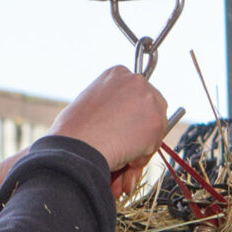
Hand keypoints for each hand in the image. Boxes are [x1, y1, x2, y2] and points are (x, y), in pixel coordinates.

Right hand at [48, 66, 167, 197]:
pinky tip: (122, 158)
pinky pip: (153, 145)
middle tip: (122, 147)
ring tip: (117, 156)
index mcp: (117, 73)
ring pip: (153, 128)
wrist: (77, 146)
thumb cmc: (74, 132)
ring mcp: (149, 100)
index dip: (130, 115)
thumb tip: (121, 127)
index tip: (121, 129)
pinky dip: (139, 158)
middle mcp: (136, 81)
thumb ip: (111, 110)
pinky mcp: (157, 122)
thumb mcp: (91, 107)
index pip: (135, 94)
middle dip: (139, 130)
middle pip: (150, 108)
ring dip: (139, 146)